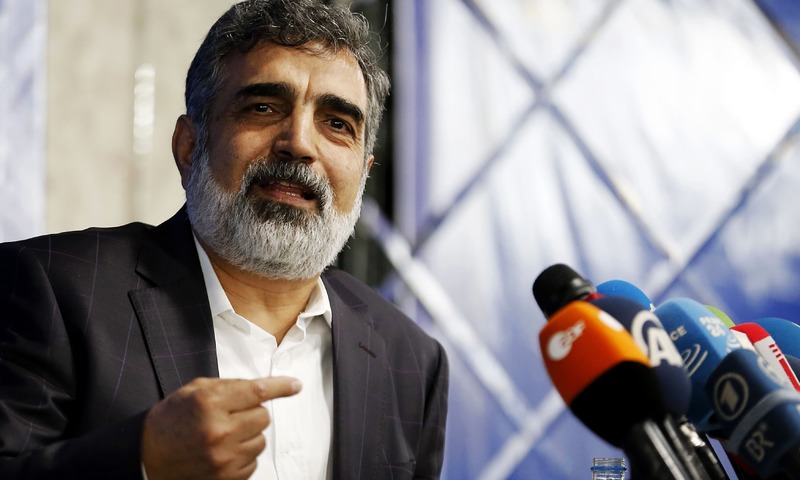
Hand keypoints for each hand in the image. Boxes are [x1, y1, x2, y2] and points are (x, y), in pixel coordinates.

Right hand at [141, 376, 301, 479]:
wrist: (146, 458)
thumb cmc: (171, 421)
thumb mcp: (194, 391)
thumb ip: (229, 387)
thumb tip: (267, 387)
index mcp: (208, 402)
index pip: (257, 391)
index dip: (280, 387)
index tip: (295, 385)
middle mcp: (218, 430)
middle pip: (263, 417)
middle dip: (252, 413)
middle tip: (231, 416)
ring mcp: (223, 457)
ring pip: (260, 440)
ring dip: (248, 436)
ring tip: (224, 436)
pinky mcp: (226, 478)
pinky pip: (253, 462)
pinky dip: (242, 456)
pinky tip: (222, 452)